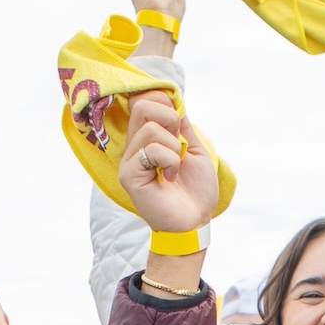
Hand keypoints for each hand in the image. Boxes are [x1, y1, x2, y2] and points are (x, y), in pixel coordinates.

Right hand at [118, 95, 218, 234]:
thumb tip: (174, 104)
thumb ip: (183, 127)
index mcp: (148, 140)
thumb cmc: (196, 192)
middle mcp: (135, 147)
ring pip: (150, 129)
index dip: (166, 104)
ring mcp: (129, 161)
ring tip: (175, 168)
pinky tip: (170, 177)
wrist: (195, 222)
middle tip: (179, 145)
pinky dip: (170, 161)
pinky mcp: (129, 175)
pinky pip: (151, 150)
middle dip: (170, 119)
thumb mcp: (195, 150)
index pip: (146, 101)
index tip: (180, 128)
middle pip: (143, 106)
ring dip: (174, 148)